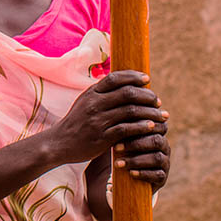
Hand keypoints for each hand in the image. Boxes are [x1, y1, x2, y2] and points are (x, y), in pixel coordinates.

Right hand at [51, 70, 166, 165]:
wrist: (59, 143)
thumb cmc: (77, 122)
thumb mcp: (85, 102)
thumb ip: (102, 93)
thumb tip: (124, 83)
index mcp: (91, 93)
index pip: (115, 78)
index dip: (133, 77)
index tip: (147, 79)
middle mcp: (94, 104)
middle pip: (127, 93)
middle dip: (147, 96)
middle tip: (158, 101)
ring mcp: (98, 120)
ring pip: (130, 111)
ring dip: (150, 112)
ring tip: (161, 116)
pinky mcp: (102, 137)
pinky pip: (127, 129)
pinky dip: (142, 127)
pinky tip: (152, 127)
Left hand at [115, 115, 170, 191]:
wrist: (127, 172)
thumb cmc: (122, 146)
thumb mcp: (120, 133)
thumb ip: (120, 119)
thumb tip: (108, 100)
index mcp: (156, 131)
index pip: (154, 125)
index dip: (137, 126)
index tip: (117, 127)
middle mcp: (163, 145)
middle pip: (156, 140)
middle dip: (135, 144)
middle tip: (115, 148)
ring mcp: (165, 161)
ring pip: (157, 158)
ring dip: (136, 160)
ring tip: (118, 163)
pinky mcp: (163, 177)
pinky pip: (158, 175)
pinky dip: (144, 173)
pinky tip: (131, 173)